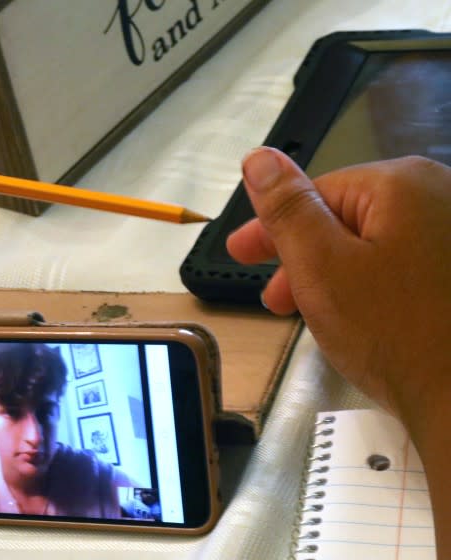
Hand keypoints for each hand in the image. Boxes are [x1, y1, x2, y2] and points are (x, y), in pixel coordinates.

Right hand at [226, 148, 450, 422]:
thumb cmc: (393, 333)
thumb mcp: (320, 266)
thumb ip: (287, 209)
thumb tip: (259, 158)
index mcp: (403, 184)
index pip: (316, 193)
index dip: (273, 229)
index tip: (241, 258)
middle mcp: (440, 195)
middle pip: (347, 217)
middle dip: (303, 257)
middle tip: (273, 300)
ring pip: (374, 243)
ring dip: (334, 274)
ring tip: (314, 315)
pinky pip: (403, 263)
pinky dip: (372, 285)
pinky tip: (361, 318)